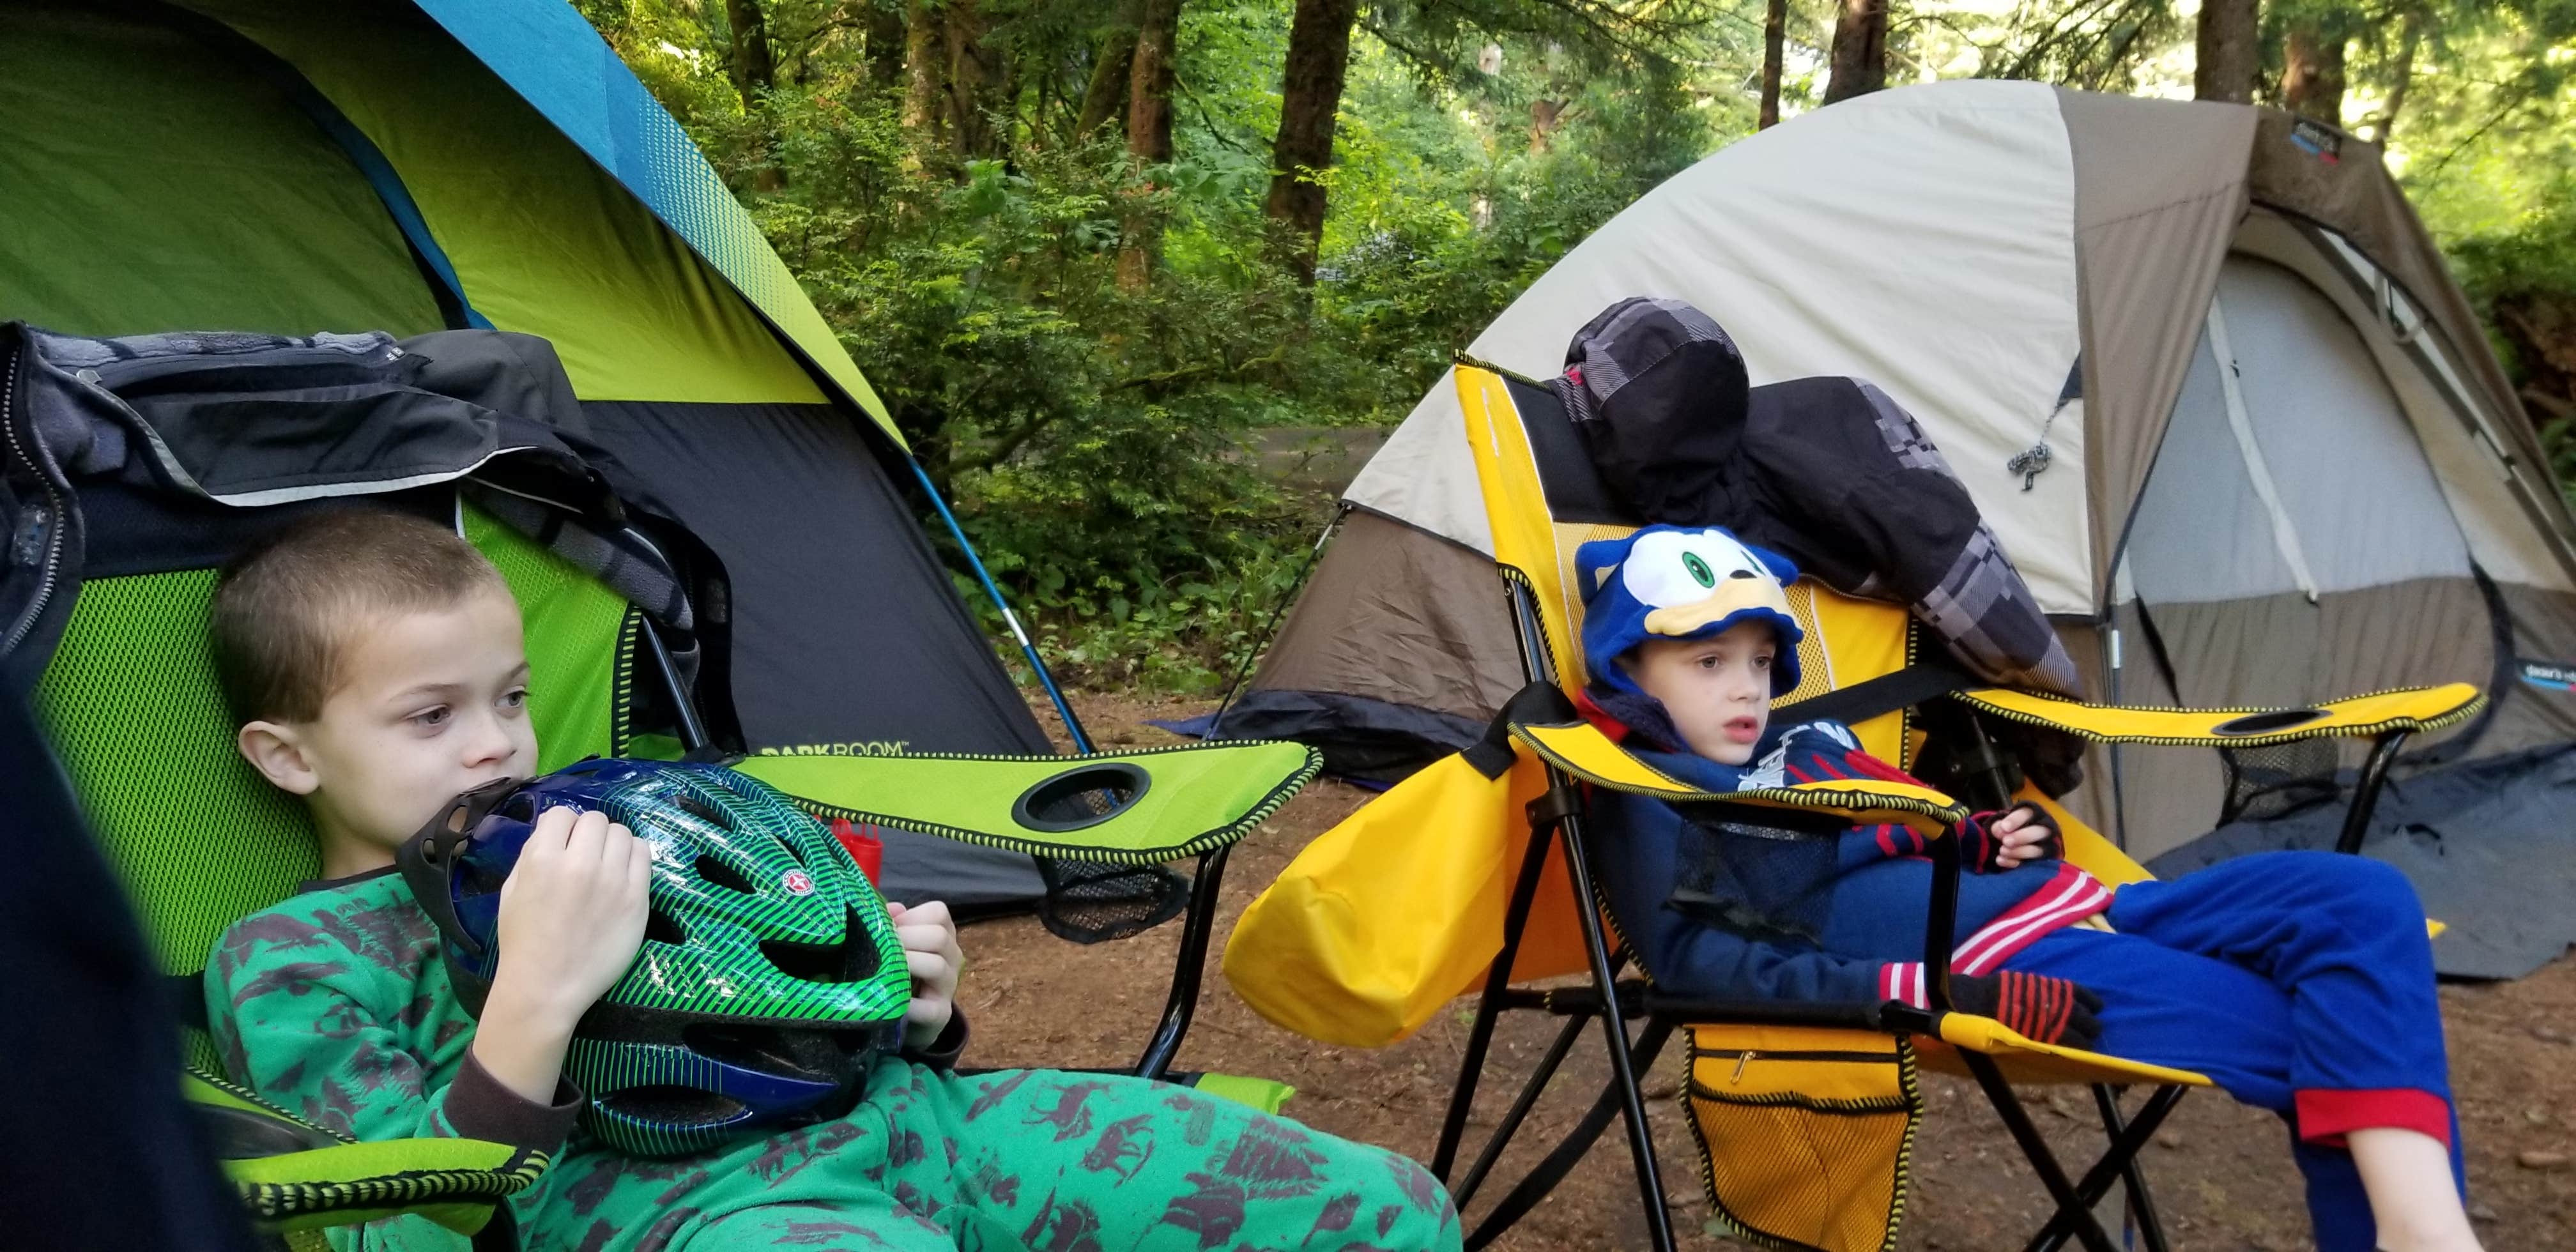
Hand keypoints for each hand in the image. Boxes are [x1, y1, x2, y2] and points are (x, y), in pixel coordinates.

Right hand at [472, 807, 649, 1101]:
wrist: (546, 987)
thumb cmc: (523, 942)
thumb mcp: (511, 891)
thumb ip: (532, 855)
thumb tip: (554, 831)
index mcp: (542, 860)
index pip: (561, 814)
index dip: (560, 829)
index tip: (561, 845)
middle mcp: (580, 863)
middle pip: (595, 820)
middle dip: (587, 834)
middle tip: (584, 856)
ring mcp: (613, 880)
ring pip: (622, 833)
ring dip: (612, 844)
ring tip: (605, 866)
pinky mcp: (637, 898)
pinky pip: (644, 855)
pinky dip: (633, 857)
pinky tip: (622, 874)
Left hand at [887, 899, 961, 1050]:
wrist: (912, 1018)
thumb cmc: (904, 972)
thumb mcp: (900, 944)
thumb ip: (895, 924)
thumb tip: (890, 909)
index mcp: (944, 935)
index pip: (939, 913)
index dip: (910, 916)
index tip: (890, 928)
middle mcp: (953, 958)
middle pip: (938, 937)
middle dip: (905, 939)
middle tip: (882, 948)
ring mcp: (949, 987)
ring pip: (937, 966)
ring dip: (907, 964)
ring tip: (885, 969)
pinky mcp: (940, 1015)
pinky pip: (928, 1007)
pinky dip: (907, 1003)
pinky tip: (890, 1001)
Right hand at [1950, 970, 2100, 1048]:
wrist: (1984, 1003)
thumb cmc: (2006, 989)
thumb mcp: (2035, 983)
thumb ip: (2054, 992)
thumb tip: (2066, 1000)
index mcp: (2064, 991)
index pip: (2092, 1001)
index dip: (2092, 1007)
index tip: (2091, 1010)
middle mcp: (2067, 1009)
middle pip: (2093, 1025)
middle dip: (2090, 1028)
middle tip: (2084, 1032)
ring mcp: (2059, 1029)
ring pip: (2085, 1043)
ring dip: (2084, 1044)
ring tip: (2078, 1047)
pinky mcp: (2049, 1044)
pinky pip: (2070, 1052)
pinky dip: (2072, 1053)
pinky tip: (2071, 1053)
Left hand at [1988, 803, 2059, 867]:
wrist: (2014, 842)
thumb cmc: (2010, 829)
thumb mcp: (2003, 824)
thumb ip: (1999, 826)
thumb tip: (2000, 831)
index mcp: (2034, 814)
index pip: (2027, 813)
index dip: (2016, 820)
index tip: (2004, 827)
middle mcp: (2043, 828)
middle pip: (2038, 831)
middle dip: (2021, 837)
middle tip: (2006, 842)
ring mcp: (2045, 846)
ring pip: (2037, 850)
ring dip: (2019, 852)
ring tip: (2002, 851)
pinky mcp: (2041, 861)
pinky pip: (2030, 863)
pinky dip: (2014, 863)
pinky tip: (2000, 860)